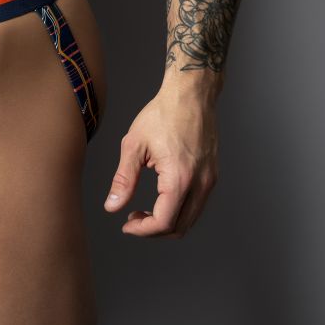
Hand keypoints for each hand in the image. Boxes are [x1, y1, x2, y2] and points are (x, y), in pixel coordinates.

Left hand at [103, 84, 219, 236]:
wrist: (191, 94)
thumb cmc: (162, 114)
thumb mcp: (134, 145)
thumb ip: (123, 179)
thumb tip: (112, 207)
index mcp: (180, 177)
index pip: (164, 222)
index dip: (143, 230)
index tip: (127, 225)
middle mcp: (200, 183)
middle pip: (179, 227)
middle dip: (154, 229)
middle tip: (133, 218)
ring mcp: (209, 179)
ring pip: (190, 218)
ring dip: (168, 221)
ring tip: (145, 210)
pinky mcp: (212, 174)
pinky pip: (197, 204)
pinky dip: (179, 209)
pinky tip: (161, 196)